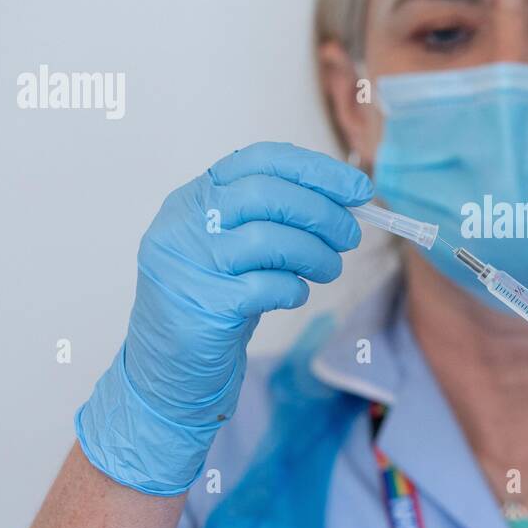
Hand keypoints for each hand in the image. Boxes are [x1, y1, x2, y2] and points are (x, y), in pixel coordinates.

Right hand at [76, 142, 370, 494]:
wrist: (169, 366)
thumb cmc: (215, 297)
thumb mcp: (237, 245)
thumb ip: (276, 216)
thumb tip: (347, 198)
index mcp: (194, 196)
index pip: (259, 160)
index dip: (315, 170)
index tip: (358, 187)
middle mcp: (183, 222)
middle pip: (267, 195)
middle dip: (322, 213)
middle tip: (350, 236)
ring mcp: (188, 263)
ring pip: (269, 239)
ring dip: (315, 254)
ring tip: (329, 269)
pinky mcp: (203, 305)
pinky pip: (267, 287)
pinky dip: (293, 289)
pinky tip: (295, 295)